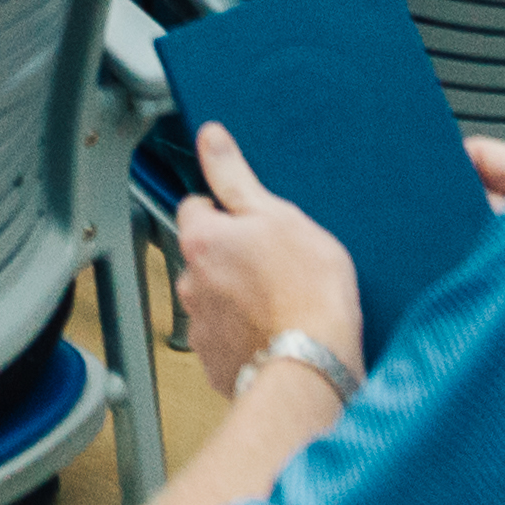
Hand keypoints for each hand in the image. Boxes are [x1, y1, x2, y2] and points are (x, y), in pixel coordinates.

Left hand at [175, 125, 367, 399]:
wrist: (315, 366)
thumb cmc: (306, 290)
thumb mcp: (279, 215)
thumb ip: (235, 176)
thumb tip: (210, 138)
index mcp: (201, 239)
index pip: (196, 206)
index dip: (228, 210)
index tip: (254, 221)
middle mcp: (189, 282)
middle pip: (204, 255)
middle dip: (231, 256)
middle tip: (275, 263)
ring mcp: (201, 326)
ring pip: (214, 297)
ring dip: (236, 297)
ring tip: (280, 301)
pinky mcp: (215, 363)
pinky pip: (225, 339)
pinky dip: (244, 335)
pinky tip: (275, 331)